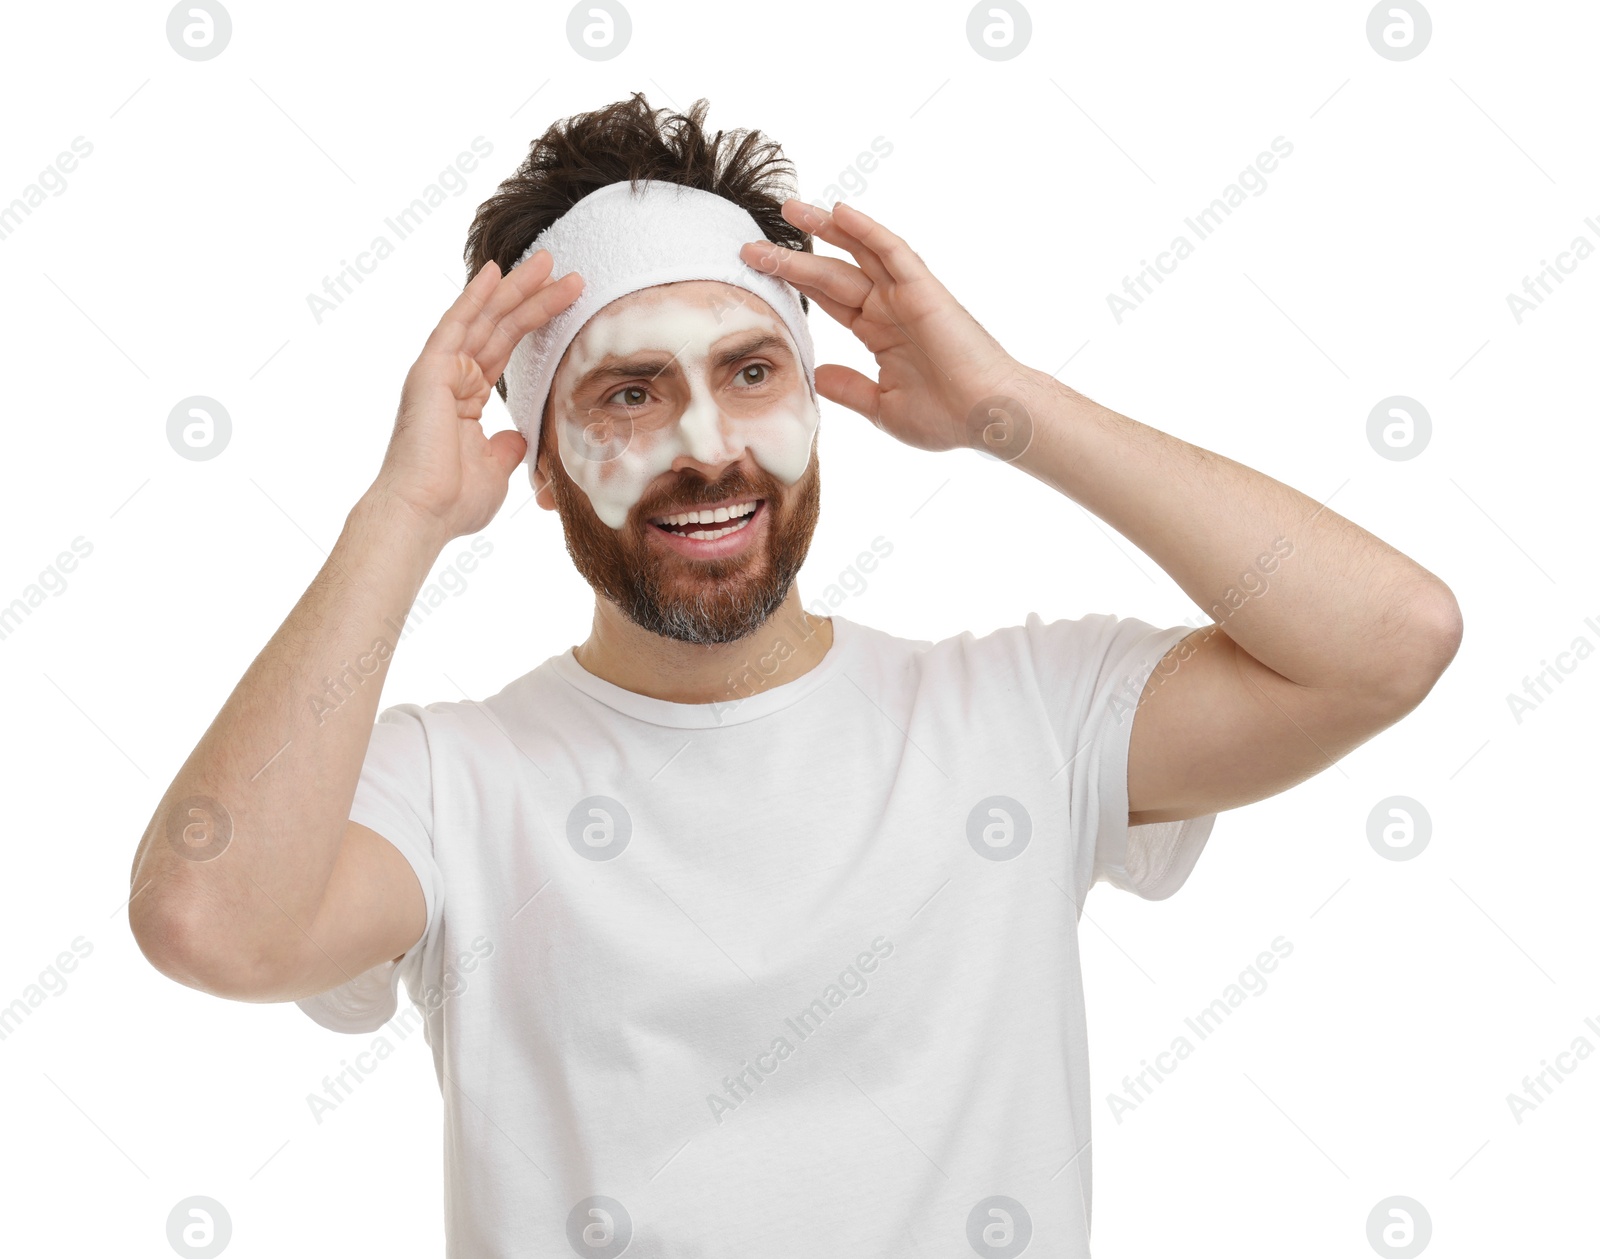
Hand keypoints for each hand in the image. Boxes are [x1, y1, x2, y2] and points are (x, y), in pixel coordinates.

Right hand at [369, 252, 583, 542]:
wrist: (422, 514)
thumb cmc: (452, 502)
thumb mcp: (493, 470)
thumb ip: (506, 449)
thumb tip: (518, 440)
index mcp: (465, 399)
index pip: (506, 350)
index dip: (536, 324)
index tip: (569, 303)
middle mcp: (451, 379)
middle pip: (499, 327)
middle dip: (533, 297)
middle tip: (566, 271)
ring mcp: (439, 372)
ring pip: (484, 319)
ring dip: (516, 289)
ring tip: (547, 261)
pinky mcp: (430, 371)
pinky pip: (457, 325)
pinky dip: (475, 297)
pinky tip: (496, 272)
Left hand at [740, 199, 1038, 456]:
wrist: (987, 416)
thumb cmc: (946, 417)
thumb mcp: (883, 407)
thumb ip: (850, 388)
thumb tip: (817, 375)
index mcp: (879, 334)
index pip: (829, 301)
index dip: (795, 285)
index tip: (759, 275)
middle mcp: (890, 308)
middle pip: (832, 274)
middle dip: (792, 259)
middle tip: (751, 246)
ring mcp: (906, 296)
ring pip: (859, 252)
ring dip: (826, 229)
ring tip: (790, 209)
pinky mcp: (924, 290)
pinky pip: (892, 252)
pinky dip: (867, 230)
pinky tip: (840, 212)